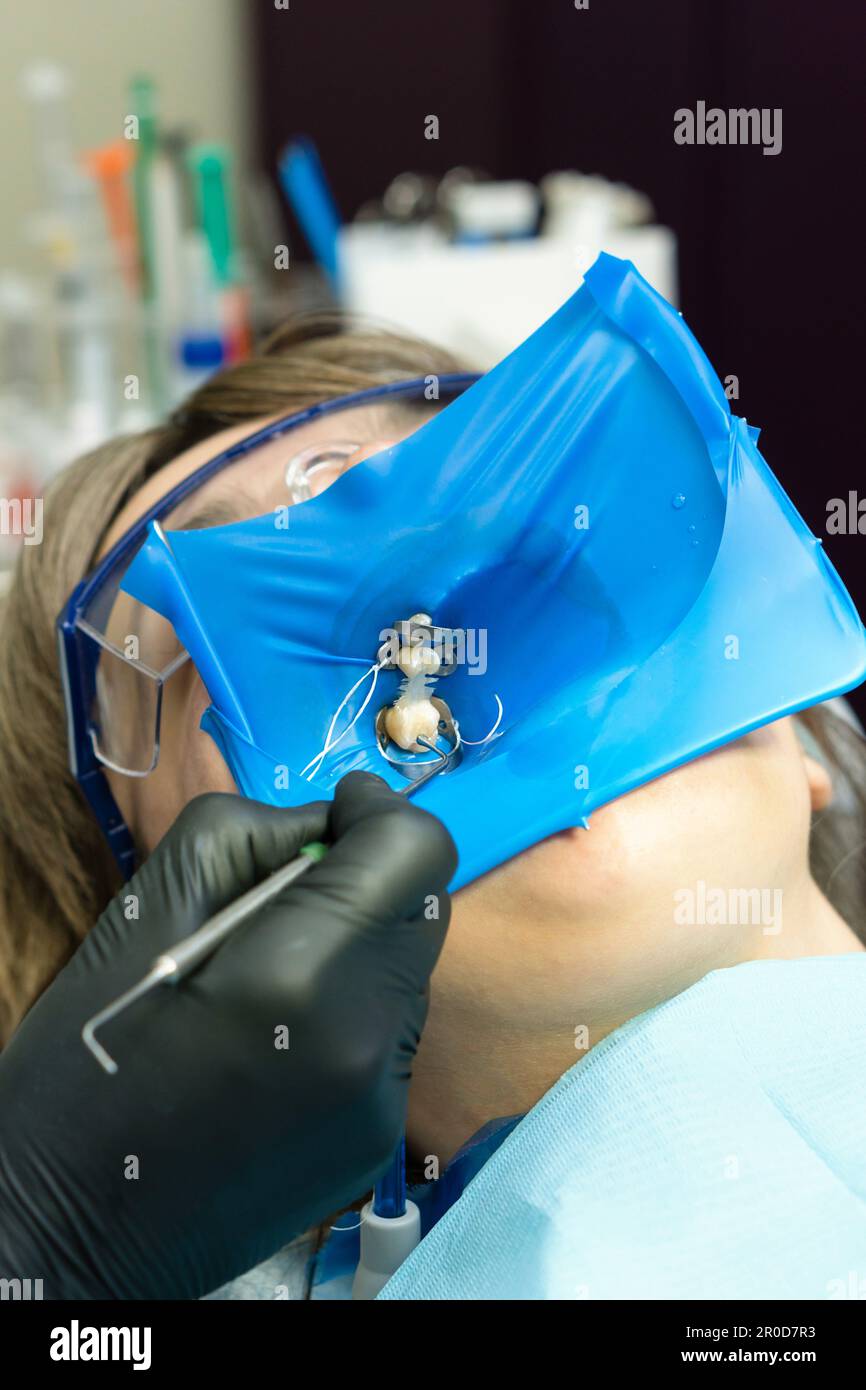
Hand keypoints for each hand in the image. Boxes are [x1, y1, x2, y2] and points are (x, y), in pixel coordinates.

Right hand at [0, 772, 455, 1298]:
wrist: (73, 1227)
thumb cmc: (89, 1053)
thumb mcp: (147, 905)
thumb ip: (254, 836)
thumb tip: (331, 826)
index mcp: (305, 969)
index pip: (417, 850)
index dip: (377, 815)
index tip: (332, 818)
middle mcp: (370, 1036)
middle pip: (423, 908)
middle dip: (371, 880)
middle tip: (290, 900)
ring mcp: (383, 1101)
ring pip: (408, 973)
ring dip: (361, 948)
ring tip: (274, 982)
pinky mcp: (378, 1142)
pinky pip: (390, 1040)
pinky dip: (351, 1015)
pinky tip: (279, 1044)